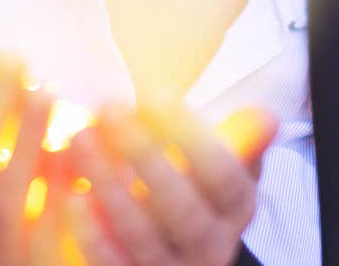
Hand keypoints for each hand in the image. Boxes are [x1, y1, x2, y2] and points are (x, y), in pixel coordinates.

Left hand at [62, 100, 277, 265]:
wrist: (175, 244)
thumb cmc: (192, 180)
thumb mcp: (220, 158)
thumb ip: (236, 137)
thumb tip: (266, 119)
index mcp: (236, 203)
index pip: (222, 173)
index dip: (190, 135)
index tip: (153, 94)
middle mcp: (211, 243)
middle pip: (181, 206)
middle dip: (144, 154)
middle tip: (108, 108)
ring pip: (142, 237)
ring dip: (109, 184)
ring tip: (80, 138)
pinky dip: (92, 235)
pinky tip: (72, 196)